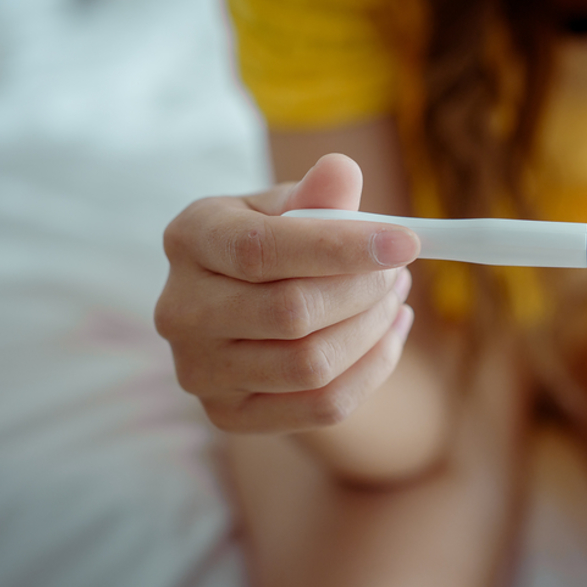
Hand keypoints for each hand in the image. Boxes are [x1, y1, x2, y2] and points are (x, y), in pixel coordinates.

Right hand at [154, 154, 419, 432]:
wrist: (249, 297)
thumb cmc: (277, 239)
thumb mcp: (292, 204)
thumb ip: (318, 194)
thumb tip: (341, 171)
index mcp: (191, 238)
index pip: (262, 250)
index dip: (340, 248)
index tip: (405, 242)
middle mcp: (180, 309)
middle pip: (290, 313)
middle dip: (364, 290)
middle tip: (397, 269)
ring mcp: (198, 370)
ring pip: (310, 365)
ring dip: (372, 329)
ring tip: (394, 296)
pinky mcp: (227, 414)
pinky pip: (322, 406)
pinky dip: (372, 369)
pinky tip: (390, 333)